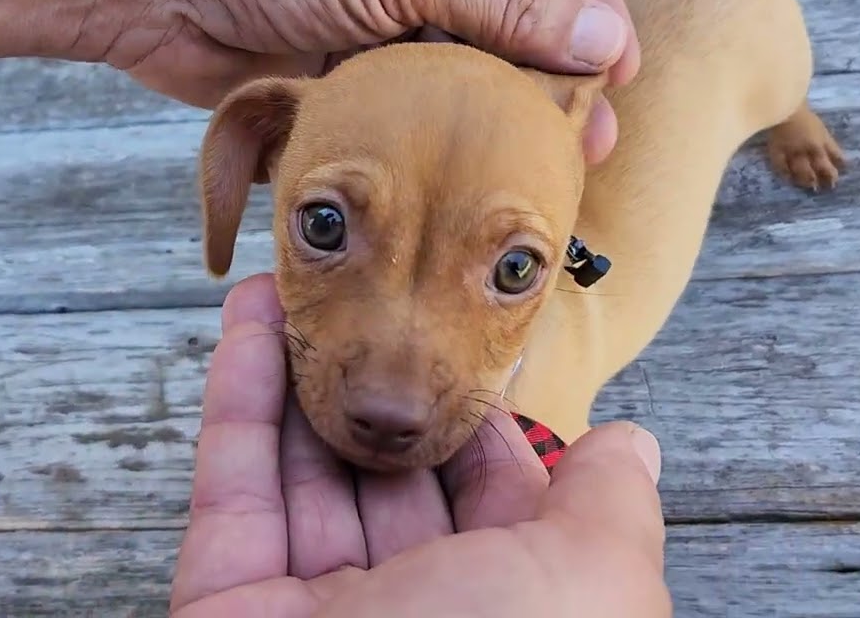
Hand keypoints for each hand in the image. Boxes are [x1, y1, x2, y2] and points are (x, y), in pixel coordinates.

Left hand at [115, 0, 639, 163]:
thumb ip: (507, 5)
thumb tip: (599, 40)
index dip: (589, 11)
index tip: (616, 72)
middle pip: (514, 20)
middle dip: (549, 79)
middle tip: (586, 141)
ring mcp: (388, 15)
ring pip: (467, 73)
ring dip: (499, 118)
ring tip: (537, 167)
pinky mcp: (356, 68)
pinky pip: (416, 107)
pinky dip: (443, 138)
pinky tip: (473, 172)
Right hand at [169, 273, 670, 617]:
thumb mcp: (597, 585)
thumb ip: (614, 511)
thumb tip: (634, 446)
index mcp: (503, 608)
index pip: (490, 487)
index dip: (475, 405)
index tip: (457, 329)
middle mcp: (410, 611)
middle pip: (390, 470)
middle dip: (379, 379)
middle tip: (367, 291)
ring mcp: (310, 610)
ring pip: (303, 466)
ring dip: (300, 364)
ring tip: (306, 275)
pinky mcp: (225, 603)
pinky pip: (232, 483)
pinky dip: (239, 393)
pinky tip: (255, 313)